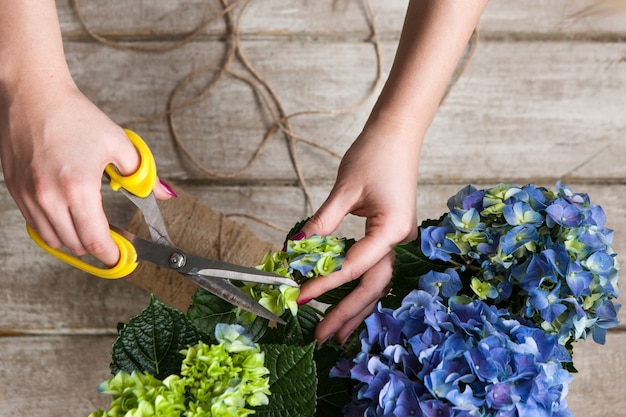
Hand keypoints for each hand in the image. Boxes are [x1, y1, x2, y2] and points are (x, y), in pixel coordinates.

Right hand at [0, 71, 173, 265]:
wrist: (32, 94)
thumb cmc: (74, 116)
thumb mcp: (119, 143)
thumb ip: (143, 174)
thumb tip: (164, 194)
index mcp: (78, 188)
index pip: (96, 241)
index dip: (113, 256)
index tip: (123, 259)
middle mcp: (49, 197)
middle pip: (76, 245)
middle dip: (98, 247)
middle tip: (113, 239)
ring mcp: (28, 196)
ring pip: (54, 240)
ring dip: (74, 239)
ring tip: (90, 227)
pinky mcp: (14, 190)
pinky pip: (35, 225)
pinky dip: (54, 228)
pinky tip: (67, 215)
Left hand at [296, 121, 420, 344]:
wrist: (397, 136)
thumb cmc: (374, 155)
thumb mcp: (344, 189)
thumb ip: (321, 224)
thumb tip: (295, 251)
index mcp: (392, 230)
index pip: (353, 267)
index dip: (325, 283)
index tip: (299, 296)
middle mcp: (402, 241)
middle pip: (372, 287)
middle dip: (345, 313)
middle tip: (319, 336)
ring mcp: (401, 242)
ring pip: (378, 286)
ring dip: (356, 311)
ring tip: (336, 335)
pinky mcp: (393, 239)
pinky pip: (377, 272)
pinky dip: (362, 292)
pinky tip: (349, 307)